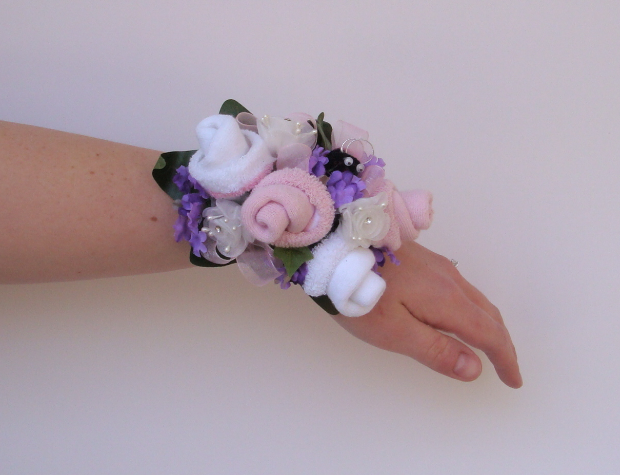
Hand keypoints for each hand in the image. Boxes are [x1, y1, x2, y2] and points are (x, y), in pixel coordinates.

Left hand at [332, 241, 522, 387]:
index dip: (504, 359)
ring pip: (475, 299)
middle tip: (506, 367)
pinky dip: (473, 309)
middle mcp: (449, 280)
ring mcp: (436, 266)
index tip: (513, 380)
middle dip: (502, 343)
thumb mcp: (394, 331)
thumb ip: (436, 350)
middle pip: (488, 314)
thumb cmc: (360, 294)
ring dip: (489, 324)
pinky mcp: (423, 260)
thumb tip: (476, 369)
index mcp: (447, 300)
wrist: (336, 244)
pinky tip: (459, 315)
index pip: (488, 334)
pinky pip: (461, 288)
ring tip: (489, 346)